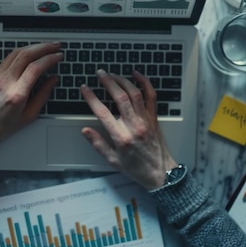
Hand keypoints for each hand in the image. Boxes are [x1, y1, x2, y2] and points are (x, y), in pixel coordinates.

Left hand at [0, 42, 61, 153]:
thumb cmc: (2, 126)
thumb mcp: (29, 115)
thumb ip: (43, 95)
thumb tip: (53, 80)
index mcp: (16, 95)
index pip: (35, 68)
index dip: (49, 58)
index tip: (58, 56)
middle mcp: (5, 82)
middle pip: (26, 55)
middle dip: (44, 47)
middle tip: (55, 45)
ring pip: (16, 53)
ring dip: (33, 46)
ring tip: (45, 46)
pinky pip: (9, 57)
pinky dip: (22, 51)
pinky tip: (30, 51)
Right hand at [80, 70, 177, 189]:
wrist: (160, 173)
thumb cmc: (137, 168)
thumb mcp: (113, 161)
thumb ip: (98, 144)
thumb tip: (85, 130)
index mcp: (121, 137)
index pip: (103, 112)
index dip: (91, 98)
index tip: (84, 88)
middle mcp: (134, 126)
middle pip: (120, 98)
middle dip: (108, 82)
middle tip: (100, 73)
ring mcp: (146, 120)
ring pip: (135, 93)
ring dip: (123, 80)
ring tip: (113, 74)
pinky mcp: (154, 117)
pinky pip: (151, 96)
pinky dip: (145, 82)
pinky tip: (136, 74)